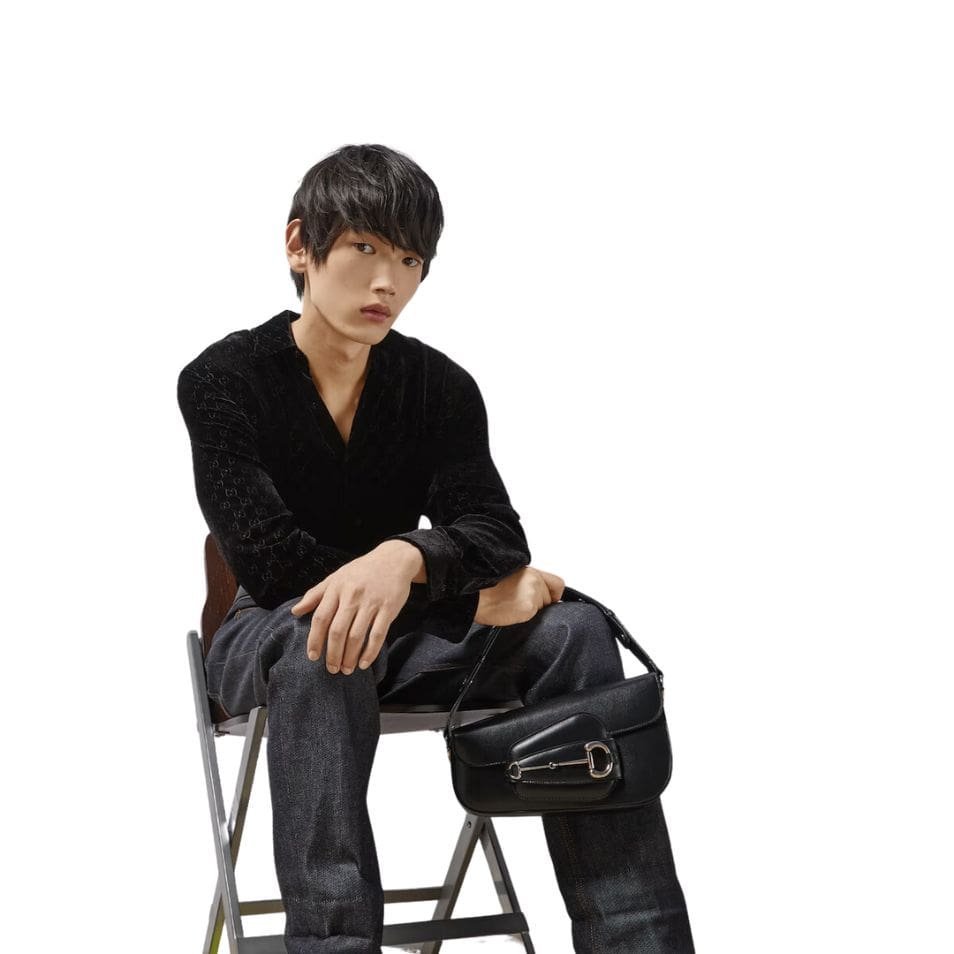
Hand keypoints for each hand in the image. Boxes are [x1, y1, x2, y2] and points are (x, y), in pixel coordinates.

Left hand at [289, 541, 419, 673]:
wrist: (394, 559)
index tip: (313, 656)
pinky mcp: (388, 608)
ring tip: (346, 670)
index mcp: (336, 588)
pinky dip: (370, 652)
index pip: (321, 618)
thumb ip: (315, 594)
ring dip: (349, 657)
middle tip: (331, 669)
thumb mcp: (336, 577)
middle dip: (333, 654)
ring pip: (356, 636)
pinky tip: (363, 663)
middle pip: (337, 631)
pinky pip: (378, 634)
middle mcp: (352, 595)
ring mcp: (371, 602)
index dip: (315, 640)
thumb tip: (295, 612)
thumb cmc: (361, 570)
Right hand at [474, 566, 564, 626]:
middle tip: (518, 605)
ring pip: (542, 609)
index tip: (549, 600)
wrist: (474, 596)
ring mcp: (533, 593)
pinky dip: (524, 619)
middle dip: (538, 606)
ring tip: (511, 608)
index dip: (554, 595)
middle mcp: (534, 580)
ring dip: (530, 612)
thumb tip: (537, 596)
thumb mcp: (509, 577)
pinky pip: (534, 618)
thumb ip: (527, 583)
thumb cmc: (484, 588)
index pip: (557, 583)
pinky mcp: (529, 607)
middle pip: (549, 600)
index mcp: (530, 571)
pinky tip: (510, 613)